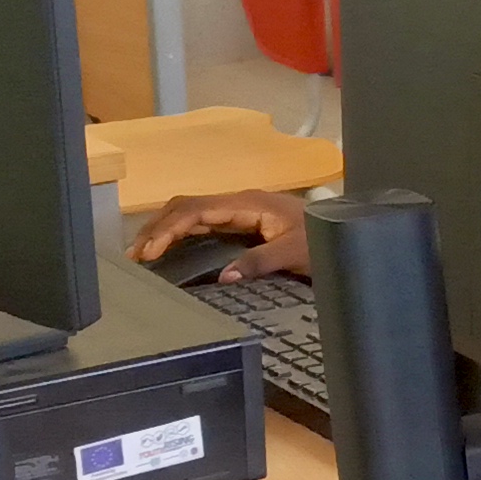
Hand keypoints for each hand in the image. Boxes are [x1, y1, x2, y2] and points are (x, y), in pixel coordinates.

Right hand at [132, 190, 308, 276]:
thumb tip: (223, 277)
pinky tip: (167, 250)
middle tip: (134, 256)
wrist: (346, 230)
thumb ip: (260, 263)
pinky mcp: (240, 222)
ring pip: (191, 212)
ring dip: (164, 229)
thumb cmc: (322, 238)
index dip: (170, 229)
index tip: (150, 251)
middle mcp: (238, 202)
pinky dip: (179, 234)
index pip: (197, 209)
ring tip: (141, 254)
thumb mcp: (295, 252)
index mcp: (247, 203)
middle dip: (157, 227)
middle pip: (186, 206)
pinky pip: (202, 223)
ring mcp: (238, 210)